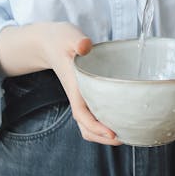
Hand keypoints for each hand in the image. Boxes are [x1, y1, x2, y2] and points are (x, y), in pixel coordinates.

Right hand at [0, 21, 121, 145]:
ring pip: (88, 125)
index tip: (113, 133)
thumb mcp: (69, 37)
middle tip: (126, 137)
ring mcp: (80, 97)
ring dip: (103, 134)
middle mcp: (77, 96)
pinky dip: (104, 123)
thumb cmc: (60, 40)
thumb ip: (78, 41)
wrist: (48, 43)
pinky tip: (120, 119)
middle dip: (103, 138)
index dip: (96, 127)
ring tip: (125, 134)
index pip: (82, 114)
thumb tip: (85, 46)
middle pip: (86, 127)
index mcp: (74, 86)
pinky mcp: (84, 95)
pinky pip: (93, 115)